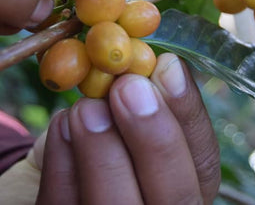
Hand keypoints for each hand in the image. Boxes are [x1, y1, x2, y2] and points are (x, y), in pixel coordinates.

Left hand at [37, 53, 220, 204]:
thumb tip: (163, 64)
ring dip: (102, 148)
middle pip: (172, 200)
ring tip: (86, 106)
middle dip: (152, 139)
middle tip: (127, 87)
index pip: (203, 164)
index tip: (166, 67)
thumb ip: (147, 100)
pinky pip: (62, 203)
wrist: (51, 176)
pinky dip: (62, 160)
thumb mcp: (129, 118)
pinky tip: (62, 124)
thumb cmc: (100, 138)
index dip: (189, 117)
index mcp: (183, 190)